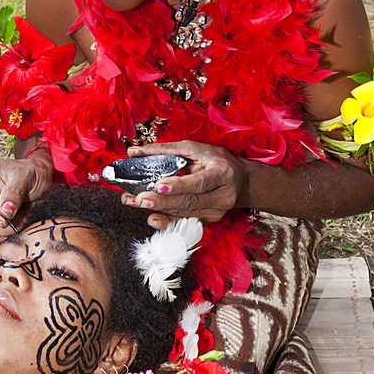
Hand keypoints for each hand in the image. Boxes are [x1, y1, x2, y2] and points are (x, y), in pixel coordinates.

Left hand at [122, 140, 246, 227]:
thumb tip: (134, 152)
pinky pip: (186, 224)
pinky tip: (153, 219)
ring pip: (185, 215)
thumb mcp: (195, 149)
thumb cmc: (215, 160)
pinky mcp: (209, 221)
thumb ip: (165, 150)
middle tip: (140, 199)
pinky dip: (167, 222)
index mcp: (222, 173)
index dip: (179, 186)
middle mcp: (223, 196)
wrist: (239, 180)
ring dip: (158, 211)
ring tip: (136, 204)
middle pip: (190, 202)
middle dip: (162, 202)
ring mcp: (217, 212)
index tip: (158, 185)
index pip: (200, 182)